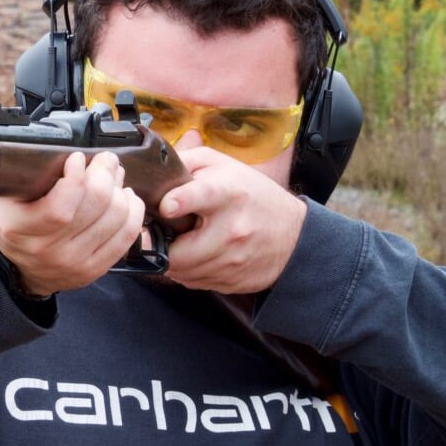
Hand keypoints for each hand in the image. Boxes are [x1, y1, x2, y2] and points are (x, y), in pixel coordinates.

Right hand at [0, 151, 145, 296]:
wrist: (18, 268)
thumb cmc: (11, 222)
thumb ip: (12, 175)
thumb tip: (39, 144)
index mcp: (19, 230)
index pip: (60, 208)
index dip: (76, 177)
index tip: (77, 157)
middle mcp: (47, 251)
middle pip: (96, 205)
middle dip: (105, 172)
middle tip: (104, 159)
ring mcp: (74, 263)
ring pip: (116, 217)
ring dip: (119, 188)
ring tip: (113, 175)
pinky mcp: (94, 269)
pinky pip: (127, 235)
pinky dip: (133, 210)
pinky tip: (125, 196)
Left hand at [158, 146, 306, 293]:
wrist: (293, 235)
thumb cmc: (253, 195)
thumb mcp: (223, 166)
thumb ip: (186, 162)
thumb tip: (152, 171)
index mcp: (229, 193)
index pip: (203, 196)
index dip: (180, 201)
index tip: (166, 206)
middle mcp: (232, 229)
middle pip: (180, 251)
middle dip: (160, 244)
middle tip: (157, 233)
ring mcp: (232, 260)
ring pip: (181, 271)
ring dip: (172, 258)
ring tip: (179, 242)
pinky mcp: (231, 281)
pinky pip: (193, 282)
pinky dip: (186, 271)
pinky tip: (195, 255)